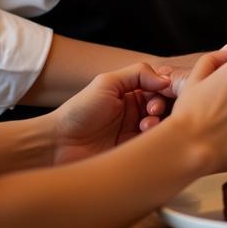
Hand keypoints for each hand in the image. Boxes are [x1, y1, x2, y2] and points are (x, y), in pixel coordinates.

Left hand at [49, 64, 171, 165]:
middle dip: (165, 106)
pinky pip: (154, 146)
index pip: (161, 87)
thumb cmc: (79, 111)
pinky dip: (156, 140)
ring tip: (145, 126)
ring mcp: (137, 133)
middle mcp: (138, 112)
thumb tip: (166, 79)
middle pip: (166, 106)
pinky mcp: (135, 153)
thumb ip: (138, 73)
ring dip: (160, 124)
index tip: (165, 91)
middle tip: (152, 111)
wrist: (58, 145)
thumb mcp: (107, 83)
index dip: (167, 88)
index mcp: (133, 93)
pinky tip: (145, 138)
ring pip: (163, 126)